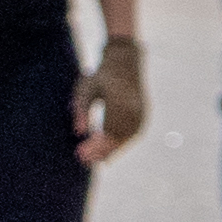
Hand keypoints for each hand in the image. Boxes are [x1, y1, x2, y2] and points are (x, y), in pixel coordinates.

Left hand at [85, 39, 150, 163]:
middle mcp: (132, 108)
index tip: (79, 153)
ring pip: (125, 138)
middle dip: (100, 151)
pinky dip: (120, 144)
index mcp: (117, 100)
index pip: (106, 130)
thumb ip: (81, 110)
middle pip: (117, 137)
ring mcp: (140, 112)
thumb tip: (79, 133)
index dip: (94, 145)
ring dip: (111, 150)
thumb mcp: (85, 89)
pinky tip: (108, 151)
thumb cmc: (100, 76)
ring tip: (94, 159)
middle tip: (83, 159)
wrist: (125, 62)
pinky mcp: (143, 115)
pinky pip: (132, 135)